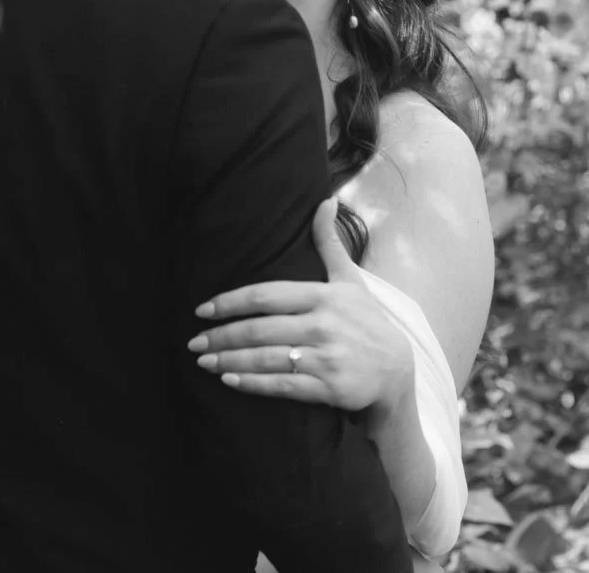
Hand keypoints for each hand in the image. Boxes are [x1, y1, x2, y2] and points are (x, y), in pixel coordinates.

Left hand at [187, 198, 413, 411]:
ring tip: (203, 361)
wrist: (396, 370)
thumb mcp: (349, 279)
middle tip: (193, 341)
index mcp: (323, 296)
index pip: (266, 296)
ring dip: (229, 360)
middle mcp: (323, 325)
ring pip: (266, 358)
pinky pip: (282, 385)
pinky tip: (229, 380)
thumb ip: (329, 242)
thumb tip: (326, 200)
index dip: (230, 302)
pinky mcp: (329, 387)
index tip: (202, 310)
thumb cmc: (365, 321)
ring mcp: (326, 358)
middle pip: (259, 329)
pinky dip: (252, 383)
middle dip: (221, 336)